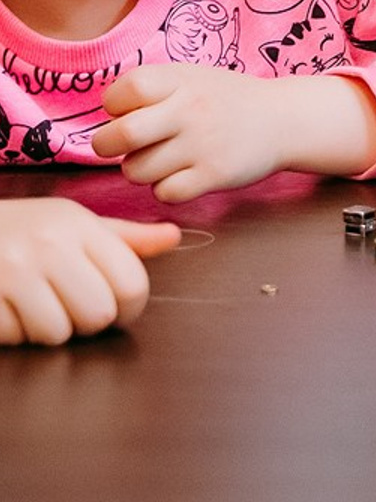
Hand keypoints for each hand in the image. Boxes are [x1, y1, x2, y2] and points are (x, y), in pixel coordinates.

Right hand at [0, 198, 179, 344]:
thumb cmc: (27, 229)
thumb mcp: (75, 223)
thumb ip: (125, 237)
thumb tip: (174, 238)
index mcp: (80, 226)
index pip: (131, 283)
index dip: (131, 307)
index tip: (119, 308)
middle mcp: (50, 247)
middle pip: (98, 314)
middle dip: (90, 321)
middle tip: (75, 308)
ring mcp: (14, 273)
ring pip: (58, 333)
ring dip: (51, 330)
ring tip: (41, 307)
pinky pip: (19, 338)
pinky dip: (19, 333)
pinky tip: (13, 310)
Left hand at [95, 66, 375, 200]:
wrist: (284, 118)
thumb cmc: (226, 100)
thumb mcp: (194, 79)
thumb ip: (154, 90)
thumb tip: (107, 116)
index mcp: (183, 80)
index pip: (124, 91)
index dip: (115, 105)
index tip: (127, 110)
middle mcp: (192, 109)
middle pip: (121, 136)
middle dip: (108, 145)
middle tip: (120, 146)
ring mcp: (203, 143)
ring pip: (136, 170)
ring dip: (141, 169)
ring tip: (163, 158)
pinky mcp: (214, 174)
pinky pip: (164, 192)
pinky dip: (168, 188)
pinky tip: (185, 174)